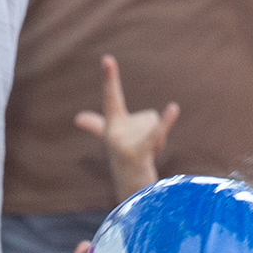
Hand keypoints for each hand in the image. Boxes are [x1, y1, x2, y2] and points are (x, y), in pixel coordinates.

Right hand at [75, 54, 178, 203]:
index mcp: (111, 126)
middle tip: (142, 154)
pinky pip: (155, 132)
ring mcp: (125, 143)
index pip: (111, 98)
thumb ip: (96, 126)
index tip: (107, 58)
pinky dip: (165, 122)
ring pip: (155, 126)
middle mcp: (115, 133)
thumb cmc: (124, 164)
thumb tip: (79, 118)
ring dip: (160, 143)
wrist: (130, 194)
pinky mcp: (138, 152)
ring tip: (148, 159)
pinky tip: (173, 107)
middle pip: (148, 118)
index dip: (110, 78)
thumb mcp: (110, 141)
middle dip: (154, 134)